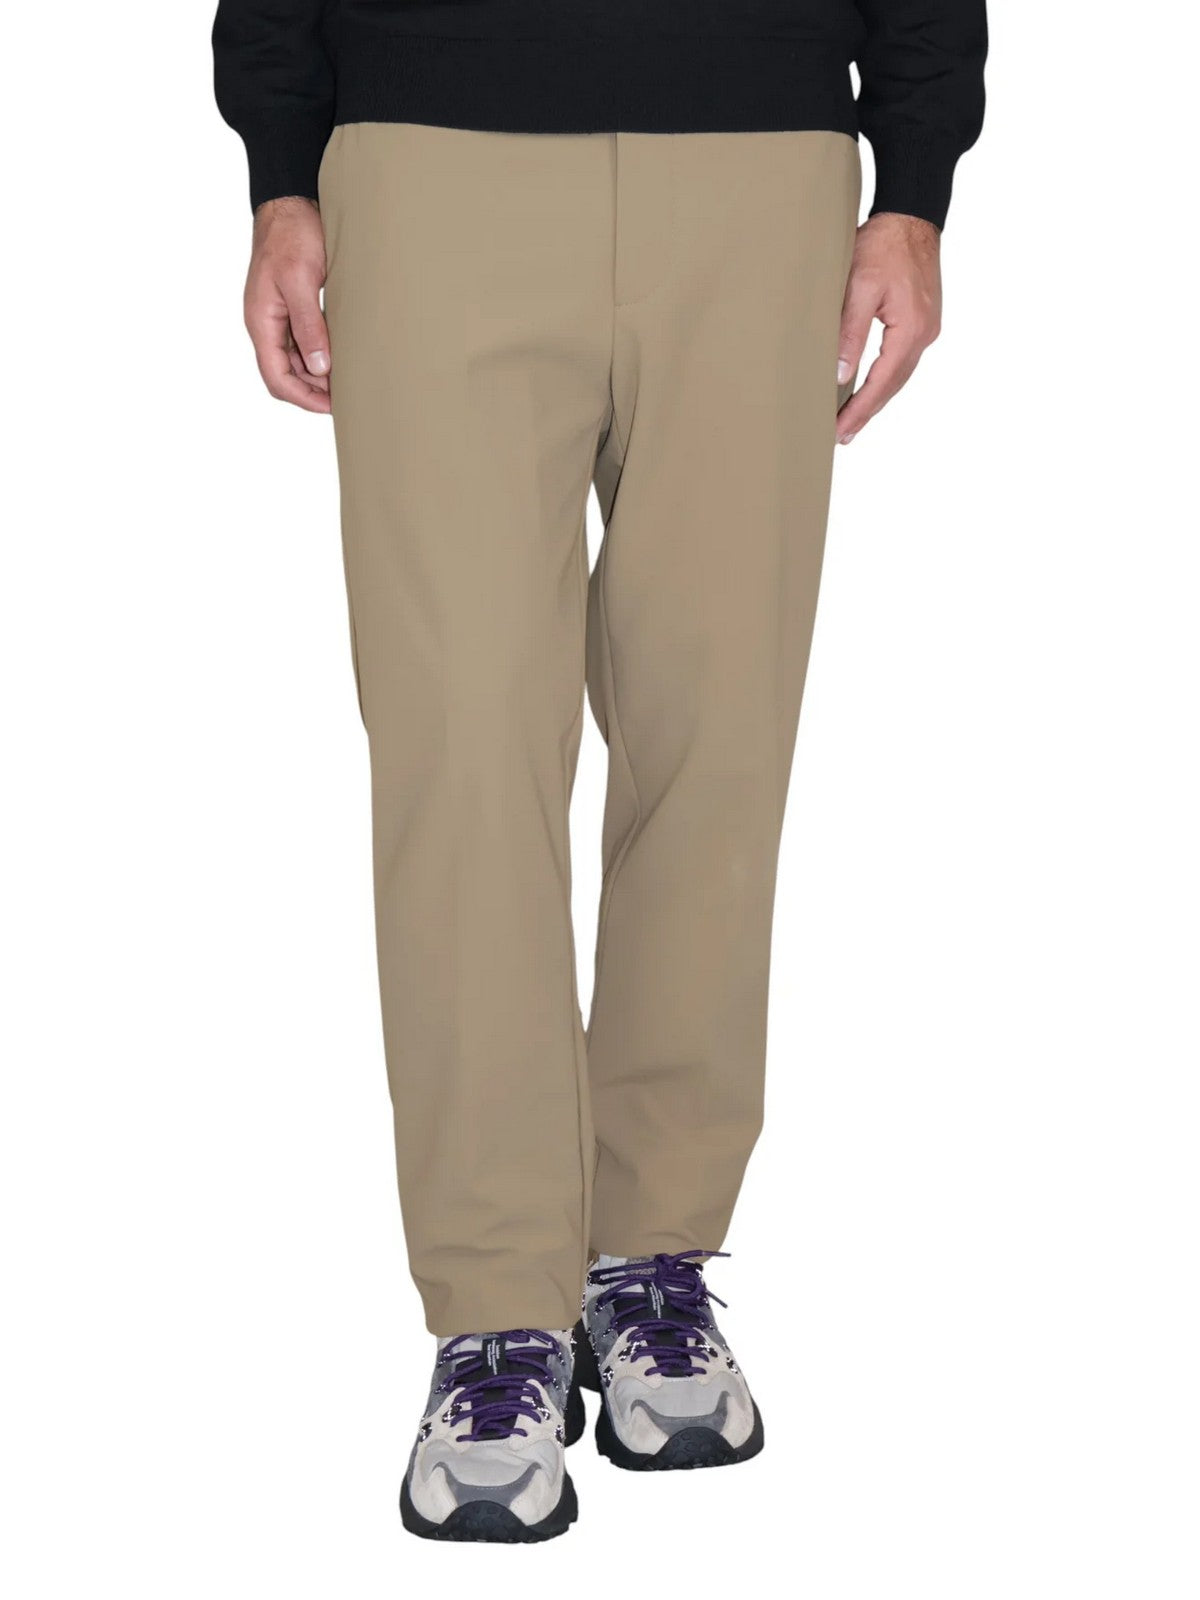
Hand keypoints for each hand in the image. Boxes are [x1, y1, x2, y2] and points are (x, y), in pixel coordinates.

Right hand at [243, 197, 330, 413]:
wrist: (290, 201)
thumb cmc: (292, 234)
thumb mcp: (300, 279)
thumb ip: (309, 325)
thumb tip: (319, 367)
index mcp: (261, 321)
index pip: (276, 377)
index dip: (303, 398)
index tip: (332, 406)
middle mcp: (266, 324)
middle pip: (285, 375)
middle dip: (313, 391)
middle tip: (348, 398)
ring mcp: (278, 317)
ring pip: (295, 362)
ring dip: (318, 376)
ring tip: (348, 382)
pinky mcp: (292, 309)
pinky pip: (303, 343)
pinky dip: (320, 356)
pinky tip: (341, 359)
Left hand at [836, 213, 941, 444]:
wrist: (912, 215)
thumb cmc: (884, 245)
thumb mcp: (860, 287)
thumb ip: (850, 333)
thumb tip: (840, 375)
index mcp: (910, 330)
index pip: (880, 383)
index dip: (859, 410)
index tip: (840, 431)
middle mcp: (925, 335)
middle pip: (893, 386)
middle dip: (867, 412)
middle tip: (842, 436)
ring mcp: (927, 328)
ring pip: (900, 375)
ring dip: (877, 398)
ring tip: (854, 419)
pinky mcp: (923, 320)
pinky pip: (903, 360)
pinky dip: (886, 378)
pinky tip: (872, 386)